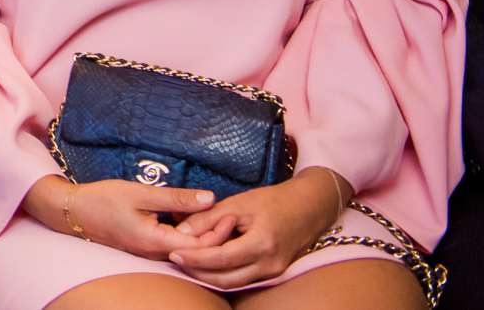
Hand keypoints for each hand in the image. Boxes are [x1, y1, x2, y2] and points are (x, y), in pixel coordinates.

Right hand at [24, 176, 215, 259]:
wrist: (71, 211)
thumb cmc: (102, 199)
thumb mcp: (140, 193)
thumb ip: (176, 198)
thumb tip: (211, 198)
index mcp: (156, 242)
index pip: (200, 247)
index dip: (219, 233)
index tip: (231, 214)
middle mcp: (155, 253)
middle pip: (196, 251)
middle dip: (216, 234)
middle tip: (230, 213)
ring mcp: (150, 252)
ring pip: (186, 249)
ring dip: (202, 234)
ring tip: (216, 214)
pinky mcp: (146, 247)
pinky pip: (174, 245)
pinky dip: (187, 234)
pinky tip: (191, 218)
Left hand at [167, 170, 345, 287]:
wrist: (309, 208)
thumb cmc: (274, 201)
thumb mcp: (238, 203)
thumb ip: (209, 218)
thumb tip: (180, 230)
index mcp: (262, 243)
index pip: (222, 258)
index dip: (195, 258)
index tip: (173, 253)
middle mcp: (270, 264)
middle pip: (226, 279)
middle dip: (198, 272)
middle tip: (174, 260)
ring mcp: (274, 271)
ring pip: (234, 283)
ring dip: (208, 276)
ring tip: (186, 262)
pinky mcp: (273, 272)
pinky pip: (243, 279)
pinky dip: (223, 274)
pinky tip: (206, 264)